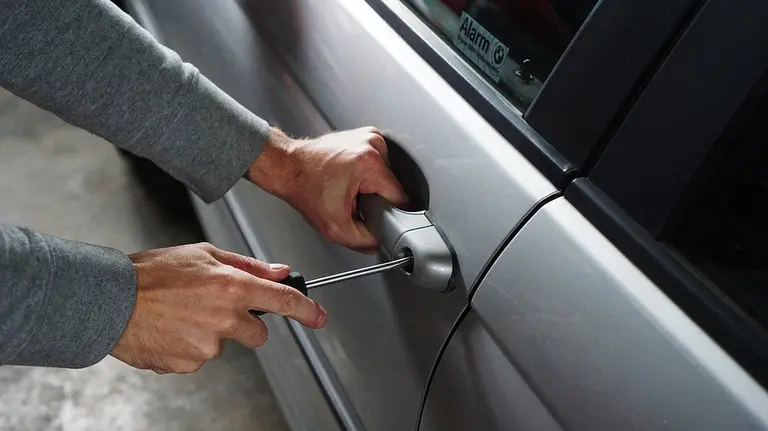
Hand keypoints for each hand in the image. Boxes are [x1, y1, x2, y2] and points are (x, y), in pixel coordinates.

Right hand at [111, 243, 325, 373]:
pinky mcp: (189, 364)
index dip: (307, 311)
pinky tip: (171, 329)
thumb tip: (279, 271)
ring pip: (224, 344)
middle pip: (258, 334)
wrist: (111, 301)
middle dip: (244, 324)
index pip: (283, 301)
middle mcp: (225, 318)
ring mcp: (208, 345)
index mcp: (232, 287)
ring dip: (211, 333)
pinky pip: (200, 357)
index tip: (319, 317)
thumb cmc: (152, 273)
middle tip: (214, 308)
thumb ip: (247, 265)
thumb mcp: (203, 254)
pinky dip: (189, 346)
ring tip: (181, 314)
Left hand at [248, 127, 407, 252]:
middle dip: (376, 197)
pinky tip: (350, 176)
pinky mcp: (365, 135)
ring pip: (386, 174)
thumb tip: (380, 241)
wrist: (288, 167)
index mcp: (370, 163)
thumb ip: (364, 241)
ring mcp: (369, 136)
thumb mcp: (335, 228)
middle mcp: (373, 144)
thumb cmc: (304, 188)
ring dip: (371, 185)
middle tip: (352, 200)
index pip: (400, 197)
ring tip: (348, 186)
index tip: (370, 213)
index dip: (387, 212)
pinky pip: (378, 163)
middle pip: (392, 185)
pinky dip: (367, 173)